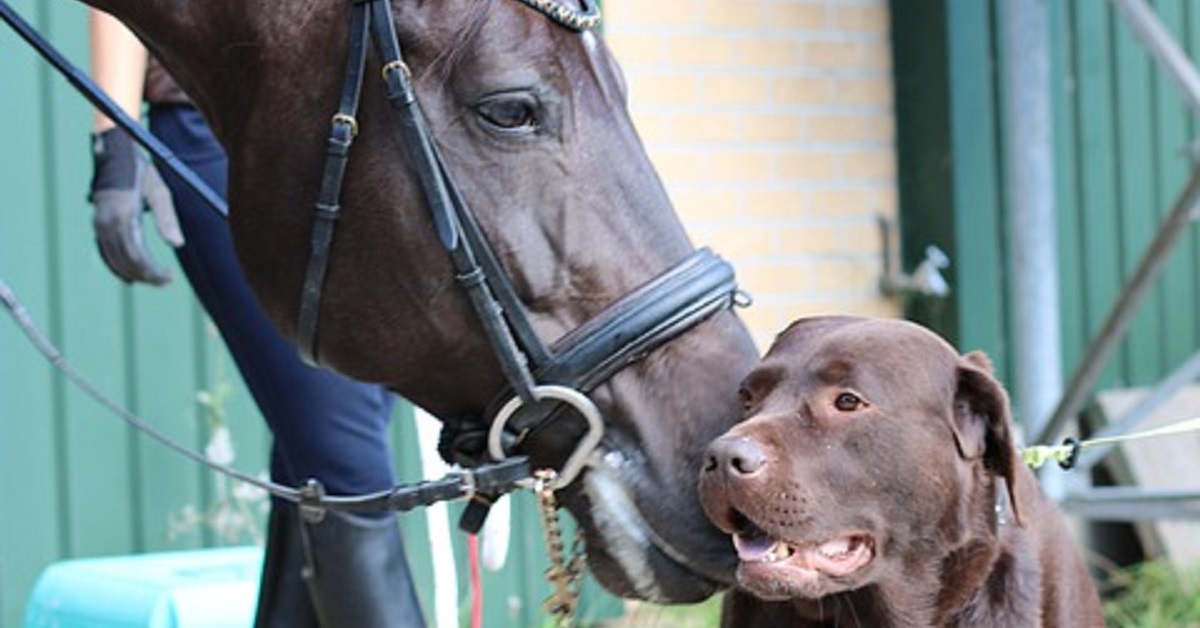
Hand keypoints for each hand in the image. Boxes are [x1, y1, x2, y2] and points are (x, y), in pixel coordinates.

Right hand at [88, 127, 183, 284]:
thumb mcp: (159, 191)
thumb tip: (178, 244)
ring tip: (154, 280)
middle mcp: (107, 223)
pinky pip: (105, 252)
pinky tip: (130, 275)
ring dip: (133, 274)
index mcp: (124, 216)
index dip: (153, 272)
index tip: (170, 278)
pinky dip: (117, 266)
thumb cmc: (140, 171)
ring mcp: (99, 223)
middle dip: (146, 276)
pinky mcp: (97, 223)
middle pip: (125, 262)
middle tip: (166, 281)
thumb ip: (167, 219)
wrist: (113, 153)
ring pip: (114, 260)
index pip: (137, 256)